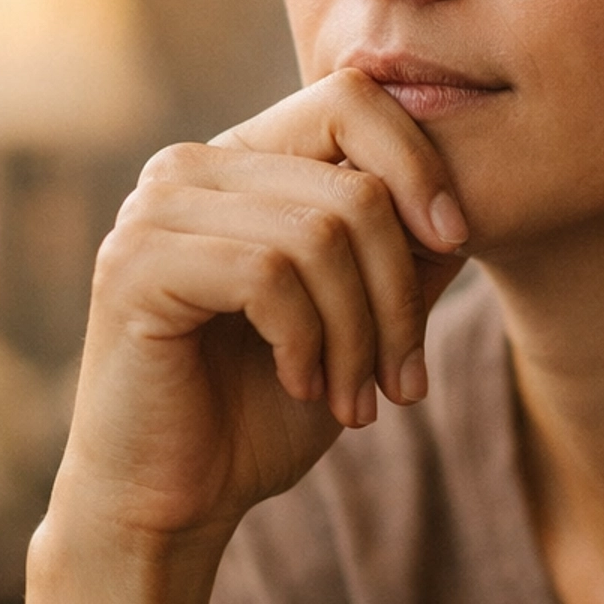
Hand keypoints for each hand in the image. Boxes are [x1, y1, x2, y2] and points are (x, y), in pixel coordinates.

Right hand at [53, 70, 469, 554]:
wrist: (172, 502)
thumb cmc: (261, 410)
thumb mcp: (360, 320)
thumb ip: (403, 251)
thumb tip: (468, 199)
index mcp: (241, 160)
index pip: (351, 101)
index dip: (420, 166)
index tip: (454, 245)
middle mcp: (189, 167)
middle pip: (352, 183)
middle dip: (398, 293)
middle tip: (400, 379)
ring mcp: (154, 211)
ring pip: (320, 233)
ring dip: (359, 333)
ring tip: (355, 398)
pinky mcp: (135, 267)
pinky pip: (269, 276)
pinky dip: (308, 343)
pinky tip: (299, 384)